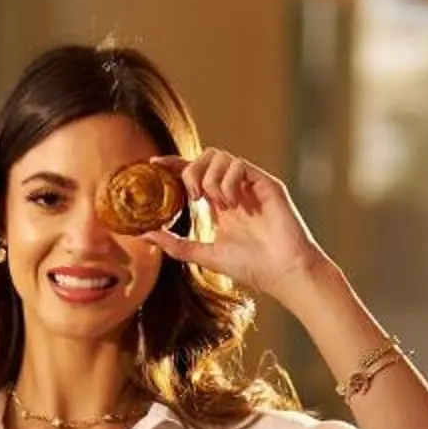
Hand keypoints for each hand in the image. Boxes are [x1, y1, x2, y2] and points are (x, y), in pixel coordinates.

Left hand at [139, 150, 323, 297]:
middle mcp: (234, 190)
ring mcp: (251, 185)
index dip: (173, 163)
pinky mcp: (266, 183)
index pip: (194, 172)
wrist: (283, 272)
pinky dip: (228, 182)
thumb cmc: (252, 267)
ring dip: (210, 178)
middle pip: (205, 156)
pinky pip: (239, 165)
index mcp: (220, 203)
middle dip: (191, 171)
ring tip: (216, 204)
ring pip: (220, 156)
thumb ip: (176, 245)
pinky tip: (231, 204)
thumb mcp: (205, 255)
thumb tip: (144, 235)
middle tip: (194, 197)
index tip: (153, 165)